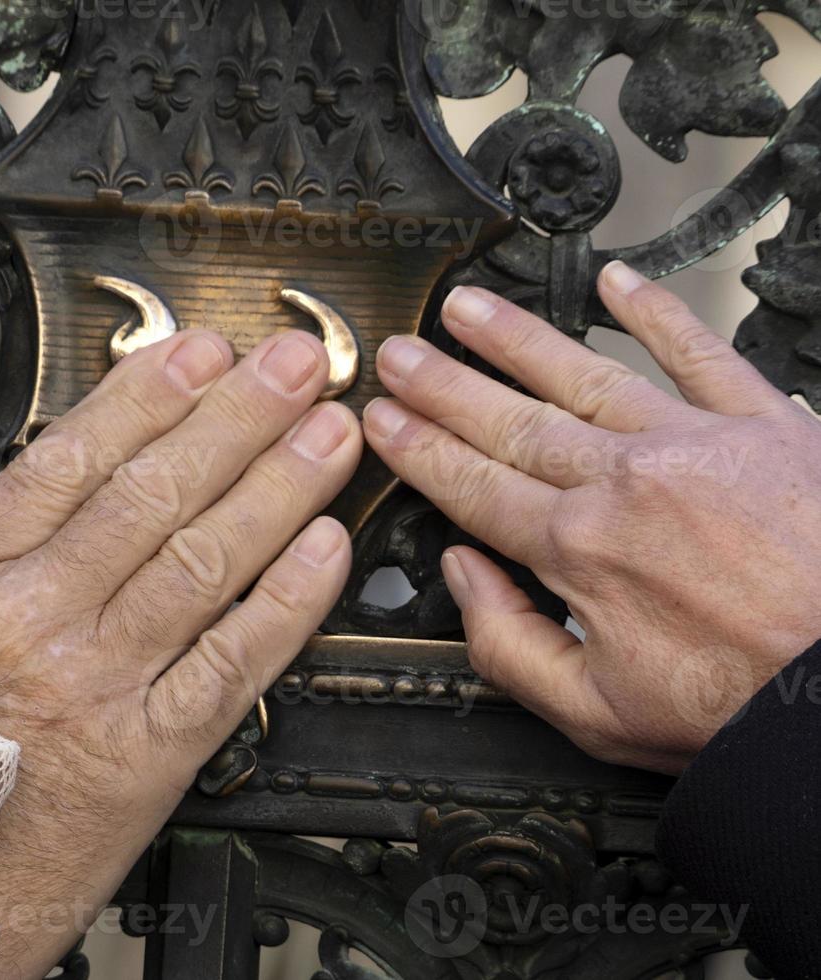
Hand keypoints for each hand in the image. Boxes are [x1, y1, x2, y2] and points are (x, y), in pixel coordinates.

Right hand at [0, 328, 360, 976]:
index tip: (197, 353)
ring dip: (280, 486)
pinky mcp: (148, 757)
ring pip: (207, 560)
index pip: (67, 462)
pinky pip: (233, 663)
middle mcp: (34, 623)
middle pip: (155, 492)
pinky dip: (289, 603)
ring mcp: (98, 687)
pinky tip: (325, 550)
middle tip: (296, 365)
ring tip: (330, 431)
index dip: (146, 397)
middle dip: (238, 415)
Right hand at [364, 261, 820, 773]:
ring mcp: (693, 443)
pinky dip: (656, 314)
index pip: (471, 484)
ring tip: (467, 307)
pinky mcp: (766, 426)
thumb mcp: (596, 714)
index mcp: (578, 549)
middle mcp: (624, 480)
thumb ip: (507, 643)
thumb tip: (464, 574)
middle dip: (442, 384)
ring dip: (516, 338)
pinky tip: (617, 283)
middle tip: (398, 352)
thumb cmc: (742, 705)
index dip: (417, 449)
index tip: (382, 419)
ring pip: (582, 374)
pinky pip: (700, 354)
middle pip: (509, 420)